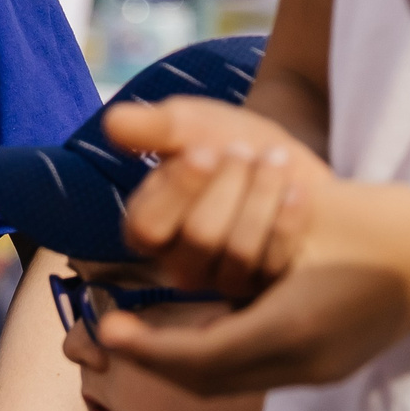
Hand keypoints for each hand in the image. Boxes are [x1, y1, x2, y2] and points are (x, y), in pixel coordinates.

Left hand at [96, 178, 409, 396]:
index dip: (151, 347)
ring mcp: (320, 368)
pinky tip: (198, 325)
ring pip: (232, 380)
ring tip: (145, 333)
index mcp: (294, 329)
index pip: (202, 356)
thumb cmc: (381, 220)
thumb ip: (241, 235)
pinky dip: (218, 354)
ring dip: (186, 361)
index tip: (109, 330)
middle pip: (211, 380)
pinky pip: (257, 369)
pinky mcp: (329, 361)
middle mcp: (305, 362)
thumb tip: (174, 240)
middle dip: (158, 361)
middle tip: (113, 334)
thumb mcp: (302, 219)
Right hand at [108, 96, 331, 295]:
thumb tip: (113, 123)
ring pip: (238, 253)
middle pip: (199, 238)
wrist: (286, 162)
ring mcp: (223, 279)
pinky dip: (286, 222)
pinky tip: (296, 191)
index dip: (178, 189)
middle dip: (227, 186)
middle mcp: (181, 261)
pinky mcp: (265, 287)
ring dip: (260, 198)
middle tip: (243, 150)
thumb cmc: (229, 142)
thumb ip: (157, 128)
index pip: (146, 227)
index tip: (204, 151)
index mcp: (149, 226)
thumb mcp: (195, 126)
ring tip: (276, 158)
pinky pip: (274, 264)